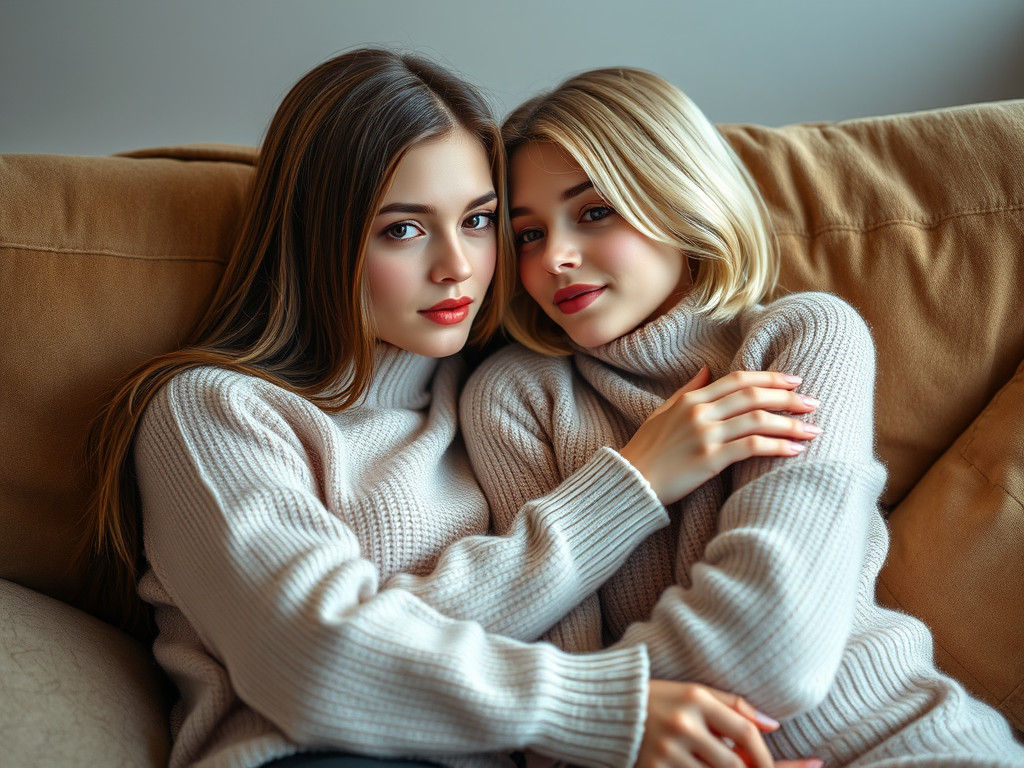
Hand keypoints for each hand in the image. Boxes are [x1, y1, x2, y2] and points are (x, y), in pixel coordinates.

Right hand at [619, 366, 819, 504]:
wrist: (631, 481)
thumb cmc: (647, 450)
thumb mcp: (663, 412)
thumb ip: (688, 390)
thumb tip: (707, 369)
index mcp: (692, 399)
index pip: (739, 380)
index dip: (770, 378)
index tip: (794, 381)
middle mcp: (700, 412)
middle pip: (754, 396)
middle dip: (788, 398)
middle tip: (813, 402)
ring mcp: (705, 435)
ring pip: (758, 420)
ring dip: (790, 423)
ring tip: (813, 429)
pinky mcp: (710, 459)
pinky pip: (752, 447)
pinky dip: (777, 446)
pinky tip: (795, 450)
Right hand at [636, 679, 821, 767]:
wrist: (605, 709)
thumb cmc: (658, 698)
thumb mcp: (694, 692)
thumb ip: (734, 705)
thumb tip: (774, 726)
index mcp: (695, 698)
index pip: (745, 732)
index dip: (765, 754)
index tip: (771, 766)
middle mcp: (682, 724)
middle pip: (734, 764)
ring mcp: (666, 750)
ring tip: (719, 763)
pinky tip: (699, 767)